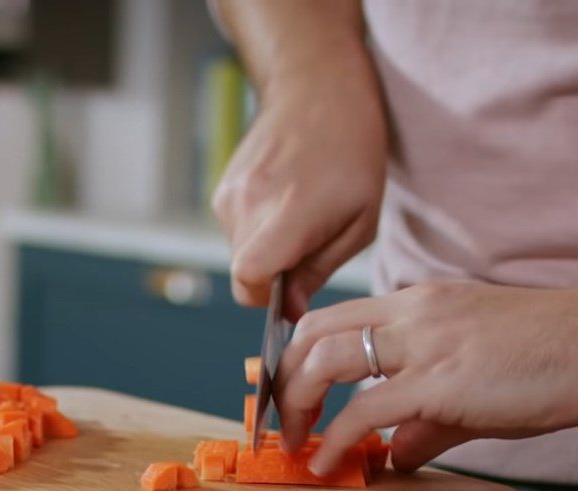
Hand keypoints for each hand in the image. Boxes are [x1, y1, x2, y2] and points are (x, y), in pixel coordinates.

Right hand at [213, 66, 385, 321]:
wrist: (316, 87)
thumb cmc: (352, 153)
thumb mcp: (360, 221)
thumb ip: (318, 271)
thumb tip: (288, 311)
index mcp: (289, 212)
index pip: (248, 278)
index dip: (265, 299)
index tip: (290, 292)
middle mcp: (249, 204)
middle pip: (244, 275)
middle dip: (273, 277)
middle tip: (308, 247)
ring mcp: (229, 196)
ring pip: (239, 255)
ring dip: (266, 251)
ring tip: (298, 215)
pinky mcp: (221, 191)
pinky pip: (235, 233)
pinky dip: (257, 231)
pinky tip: (282, 200)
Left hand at [274, 282, 577, 473]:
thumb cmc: (543, 360)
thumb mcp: (471, 385)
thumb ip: (428, 421)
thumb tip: (399, 455)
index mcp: (414, 305)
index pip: (330, 318)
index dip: (296, 356)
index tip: (285, 391)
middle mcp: (410, 314)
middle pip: (313, 332)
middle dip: (283, 377)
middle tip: (279, 420)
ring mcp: (424, 342)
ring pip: (327, 360)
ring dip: (297, 404)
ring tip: (293, 442)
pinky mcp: (441, 380)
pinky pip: (366, 410)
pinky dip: (336, 439)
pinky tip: (325, 464)